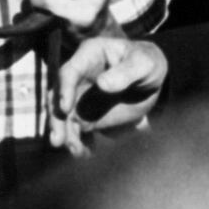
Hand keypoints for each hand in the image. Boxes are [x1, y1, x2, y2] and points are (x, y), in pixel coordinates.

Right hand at [49, 37, 165, 155]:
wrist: (152, 82)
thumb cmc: (148, 64)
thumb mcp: (145, 63)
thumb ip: (126, 71)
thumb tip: (102, 84)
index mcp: (89, 54)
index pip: (69, 71)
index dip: (64, 89)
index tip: (65, 108)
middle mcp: (78, 75)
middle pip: (58, 96)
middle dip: (56, 118)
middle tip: (58, 139)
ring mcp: (78, 96)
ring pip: (62, 116)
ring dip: (65, 134)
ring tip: (76, 150)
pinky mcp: (83, 114)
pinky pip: (74, 129)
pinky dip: (77, 142)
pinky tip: (84, 154)